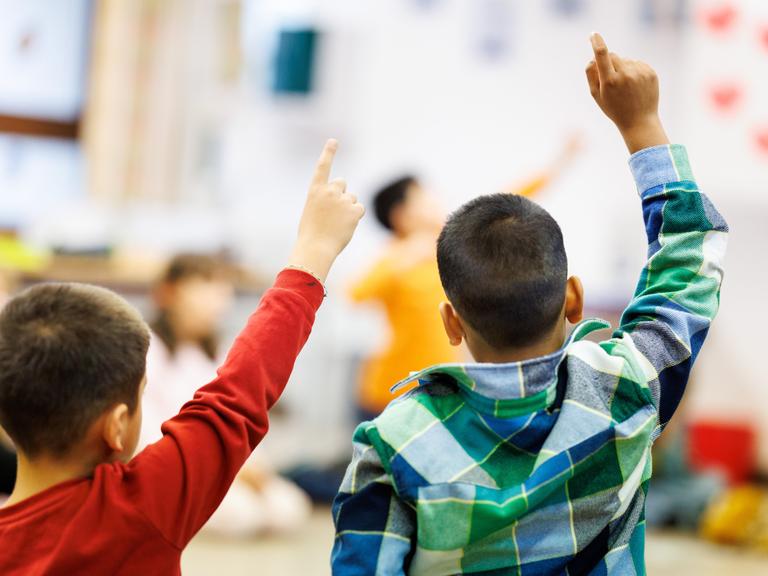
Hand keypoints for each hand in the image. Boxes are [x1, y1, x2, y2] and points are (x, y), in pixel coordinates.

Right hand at [289, 139, 364, 282]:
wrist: (316, 248)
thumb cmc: (311, 234)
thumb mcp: (312, 213)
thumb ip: (325, 202)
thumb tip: (344, 204)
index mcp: (315, 191)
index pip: (323, 167)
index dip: (329, 152)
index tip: (334, 141)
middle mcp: (329, 191)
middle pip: (342, 183)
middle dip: (342, 193)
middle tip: (334, 211)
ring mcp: (342, 199)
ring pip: (352, 198)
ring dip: (348, 208)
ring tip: (337, 223)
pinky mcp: (354, 209)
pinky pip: (359, 208)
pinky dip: (355, 217)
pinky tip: (346, 226)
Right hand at [586, 33, 669, 152]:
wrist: (639, 121)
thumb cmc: (614, 109)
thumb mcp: (597, 96)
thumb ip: (591, 76)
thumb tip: (592, 59)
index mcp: (610, 81)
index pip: (602, 55)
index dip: (597, 42)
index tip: (594, 34)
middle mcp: (625, 75)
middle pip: (613, 56)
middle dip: (610, 63)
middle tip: (611, 80)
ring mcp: (640, 73)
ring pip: (626, 60)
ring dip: (623, 69)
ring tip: (626, 87)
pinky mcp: (650, 72)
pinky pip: (637, 63)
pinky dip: (634, 71)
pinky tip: (635, 86)